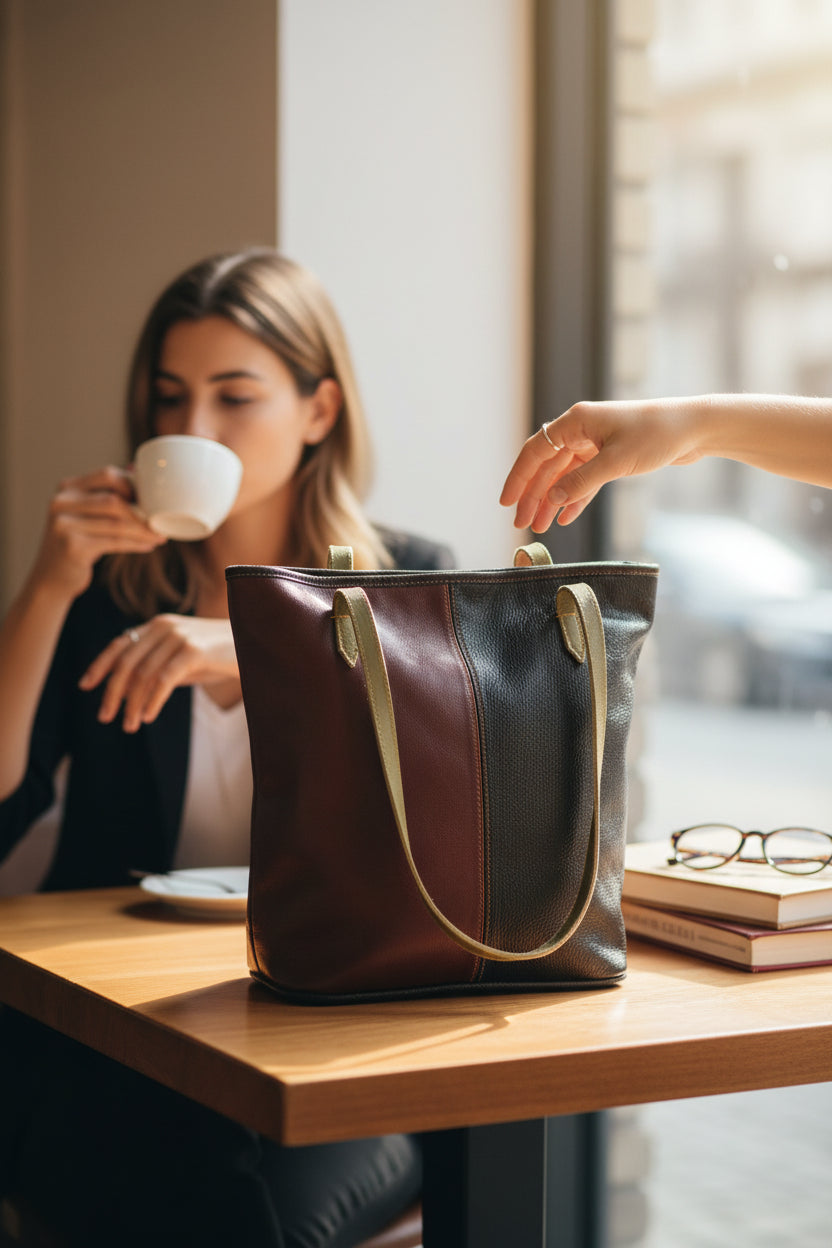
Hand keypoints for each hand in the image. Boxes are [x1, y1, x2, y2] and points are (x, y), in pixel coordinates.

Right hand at [31, 467, 166, 600]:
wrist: (51, 578)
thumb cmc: (78, 543)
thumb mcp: (87, 516)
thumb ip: (107, 497)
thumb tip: (139, 472)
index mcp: (67, 488)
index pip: (108, 475)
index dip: (134, 485)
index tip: (153, 499)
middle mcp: (62, 502)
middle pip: (114, 500)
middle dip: (143, 511)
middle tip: (162, 520)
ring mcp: (64, 524)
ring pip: (117, 523)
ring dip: (144, 530)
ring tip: (160, 535)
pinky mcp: (72, 546)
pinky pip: (114, 542)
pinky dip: (136, 543)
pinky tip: (149, 545)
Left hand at [78, 615, 239, 731]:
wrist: (258, 643)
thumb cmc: (221, 655)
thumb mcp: (184, 660)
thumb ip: (158, 667)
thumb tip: (130, 690)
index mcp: (158, 626)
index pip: (120, 644)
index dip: (100, 665)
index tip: (86, 686)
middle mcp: (164, 626)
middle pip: (126, 661)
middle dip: (112, 692)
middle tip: (105, 717)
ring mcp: (179, 636)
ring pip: (143, 674)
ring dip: (132, 703)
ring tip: (129, 725)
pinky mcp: (193, 650)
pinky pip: (163, 679)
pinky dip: (152, 700)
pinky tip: (147, 716)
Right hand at [499, 399, 702, 530]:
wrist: (694, 428)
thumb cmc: (658, 434)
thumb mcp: (617, 461)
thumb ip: (581, 482)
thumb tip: (551, 500)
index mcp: (577, 422)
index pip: (536, 451)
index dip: (518, 477)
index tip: (506, 502)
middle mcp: (581, 431)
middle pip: (547, 466)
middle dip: (533, 495)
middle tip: (521, 523)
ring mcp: (595, 444)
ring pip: (564, 476)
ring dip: (551, 501)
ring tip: (539, 526)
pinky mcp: (611, 457)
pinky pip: (584, 481)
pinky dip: (573, 498)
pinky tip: (565, 517)